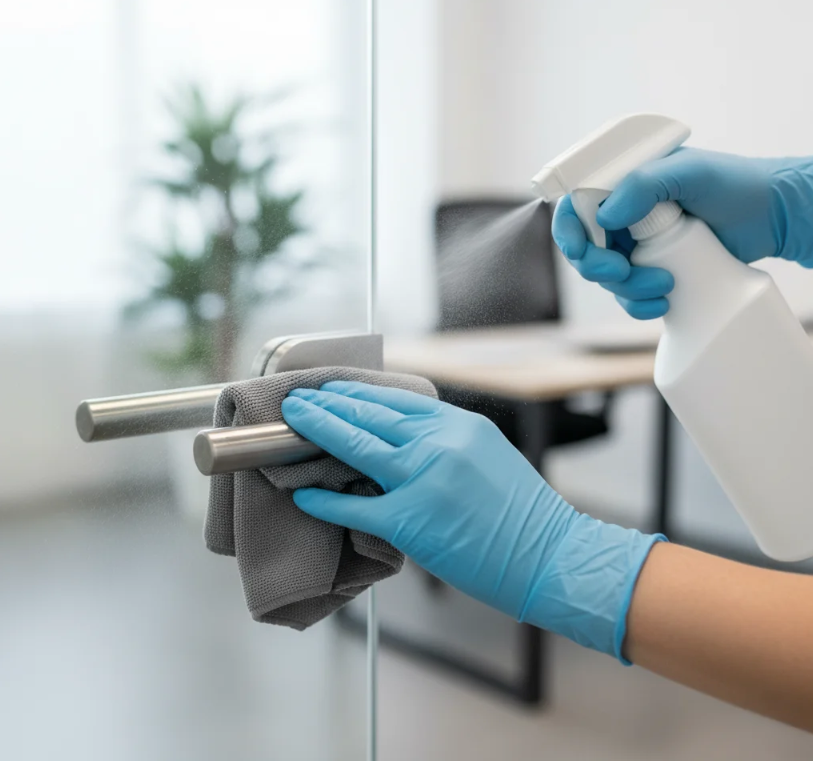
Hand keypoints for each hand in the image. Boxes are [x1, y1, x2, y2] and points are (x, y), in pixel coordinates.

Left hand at [281, 381, 662, 659]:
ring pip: (357, 445)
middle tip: (298, 398)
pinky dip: (326, 502)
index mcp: (459, 425)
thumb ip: (445, 441)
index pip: (396, 398)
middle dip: (328, 403)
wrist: (554, 556)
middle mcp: (440, 443)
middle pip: (370, 414)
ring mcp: (424, 479)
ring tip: (290, 422)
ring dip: (317, 430)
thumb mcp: (488, 456)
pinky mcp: (413, 521)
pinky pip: (357, 506)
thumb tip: (402, 438)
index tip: (332, 387)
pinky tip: (303, 496)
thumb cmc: (523, 514)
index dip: (357, 391)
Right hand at [552, 147, 812, 318]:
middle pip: (583, 249)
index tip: (586, 253)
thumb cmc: (735, 184)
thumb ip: (643, 185)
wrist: (773, 217)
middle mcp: (622, 215)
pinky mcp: (651, 270)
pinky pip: (627, 295)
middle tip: (622, 273)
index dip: (569, 234)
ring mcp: (635, 245)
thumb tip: (604, 216)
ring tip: (664, 286)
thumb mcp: (689, 174)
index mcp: (620, 185)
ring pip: (606, 278)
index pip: (573, 208)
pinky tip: (661, 303)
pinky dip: (637, 305)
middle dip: (597, 268)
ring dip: (626, 290)